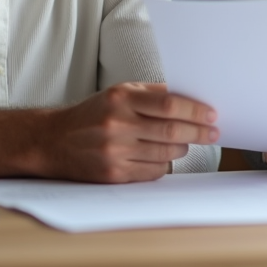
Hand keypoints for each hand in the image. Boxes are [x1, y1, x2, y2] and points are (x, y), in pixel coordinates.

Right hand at [42, 82, 217, 183]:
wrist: (54, 140)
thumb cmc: (93, 113)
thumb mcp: (118, 93)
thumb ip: (152, 94)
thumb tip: (189, 98)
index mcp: (121, 98)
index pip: (170, 104)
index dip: (195, 110)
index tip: (211, 114)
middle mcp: (118, 124)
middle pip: (172, 130)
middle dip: (199, 132)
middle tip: (213, 132)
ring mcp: (115, 151)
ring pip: (166, 153)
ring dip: (182, 148)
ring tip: (187, 142)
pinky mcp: (114, 174)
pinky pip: (153, 171)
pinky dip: (165, 164)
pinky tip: (165, 157)